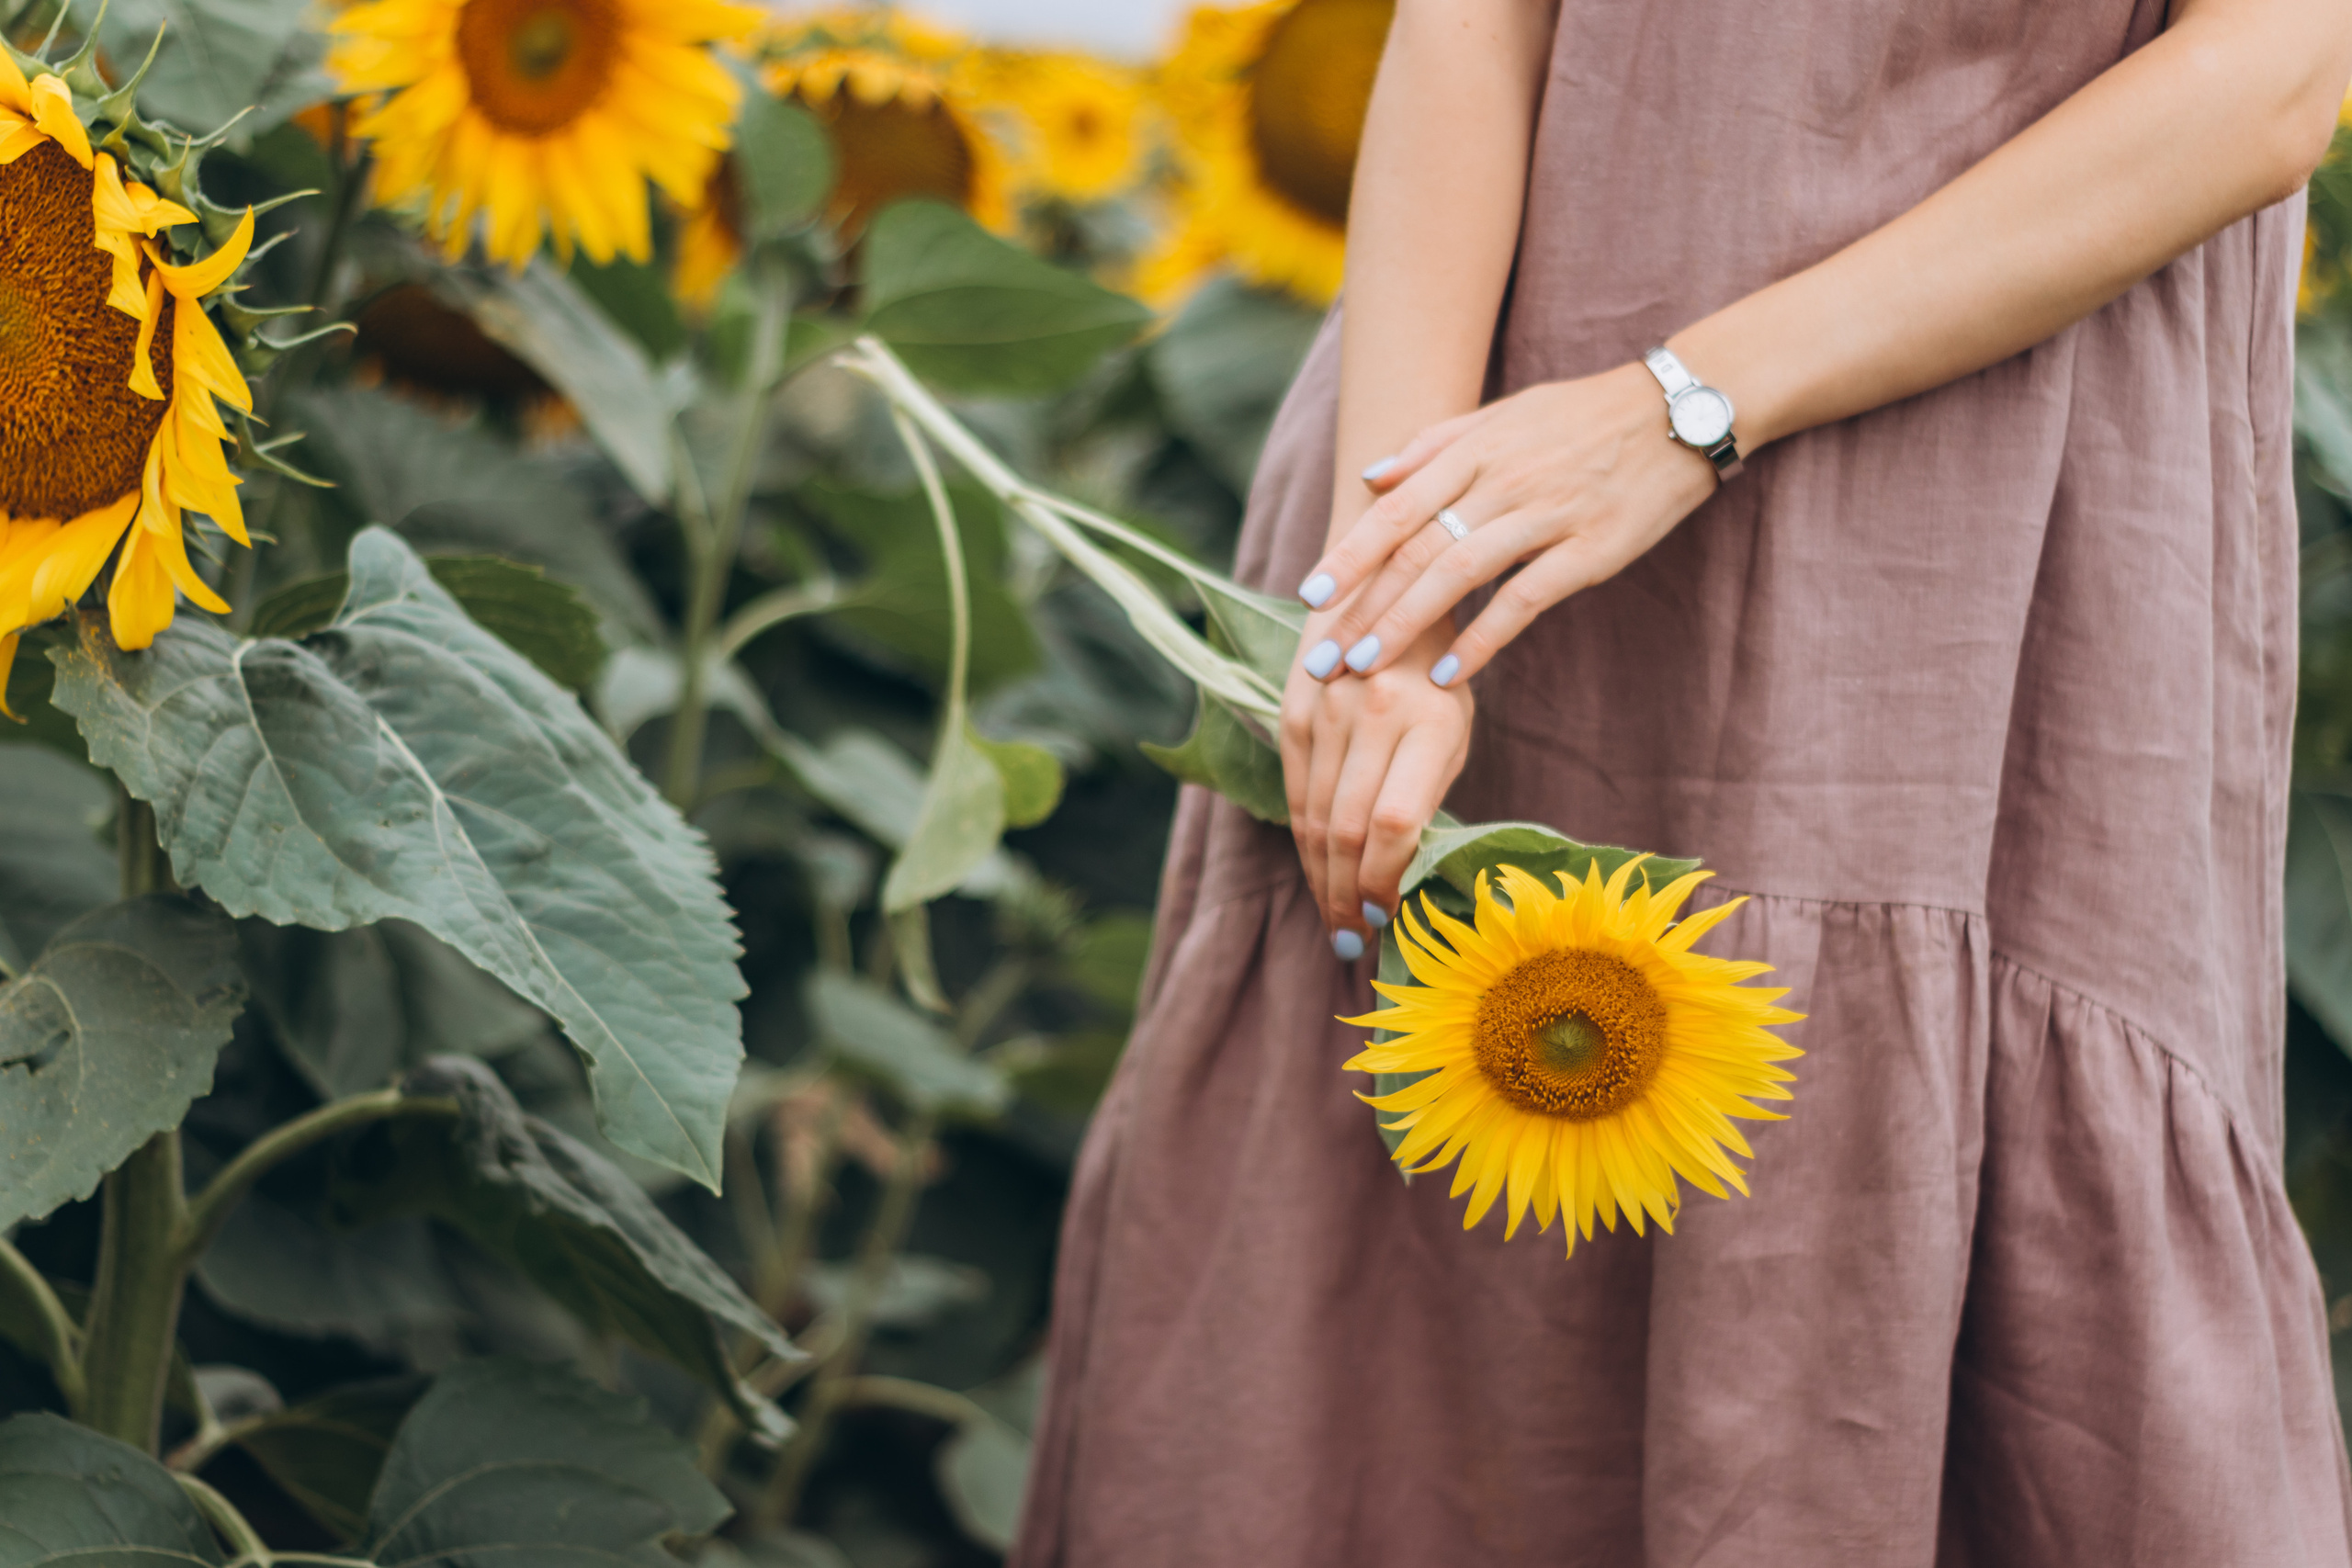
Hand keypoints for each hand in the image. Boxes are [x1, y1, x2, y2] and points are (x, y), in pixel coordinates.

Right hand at [1280, 616, 1473, 958]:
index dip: (1386, 881)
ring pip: (1314, 818)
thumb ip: (1428, 795)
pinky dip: (1305, 843)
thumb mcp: (1454, 729)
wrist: (1388, 585)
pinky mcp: (1293, 711)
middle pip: (1347, 829)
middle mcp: (1370, 714)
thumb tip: (1402, 876)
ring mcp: (1324, 711)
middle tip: (1353, 943)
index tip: (1390, 919)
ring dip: (1323, 880)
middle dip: (1349, 896)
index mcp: (1425, 720)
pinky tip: (1319, 875)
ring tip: (1335, 923)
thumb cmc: (1439, 674)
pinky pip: (1295, 794)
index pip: (1394, 824)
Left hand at [1294, 361, 1720, 686]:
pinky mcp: (1591, 550)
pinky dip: (1482, 637)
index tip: (1309, 597)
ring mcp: (1548, 515)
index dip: (1350, 555)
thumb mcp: (1504, 415)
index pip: (1397, 508)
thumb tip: (1371, 479)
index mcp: (1477, 448)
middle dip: (1363, 606)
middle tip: (1324, 657)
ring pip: (1460, 575)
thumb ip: (1435, 445)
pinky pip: (1525, 599)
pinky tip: (1447, 672)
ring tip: (1367, 666)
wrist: (1678, 412)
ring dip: (1407, 624)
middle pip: (1417, 549)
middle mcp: (1504, 480)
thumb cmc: (1581, 419)